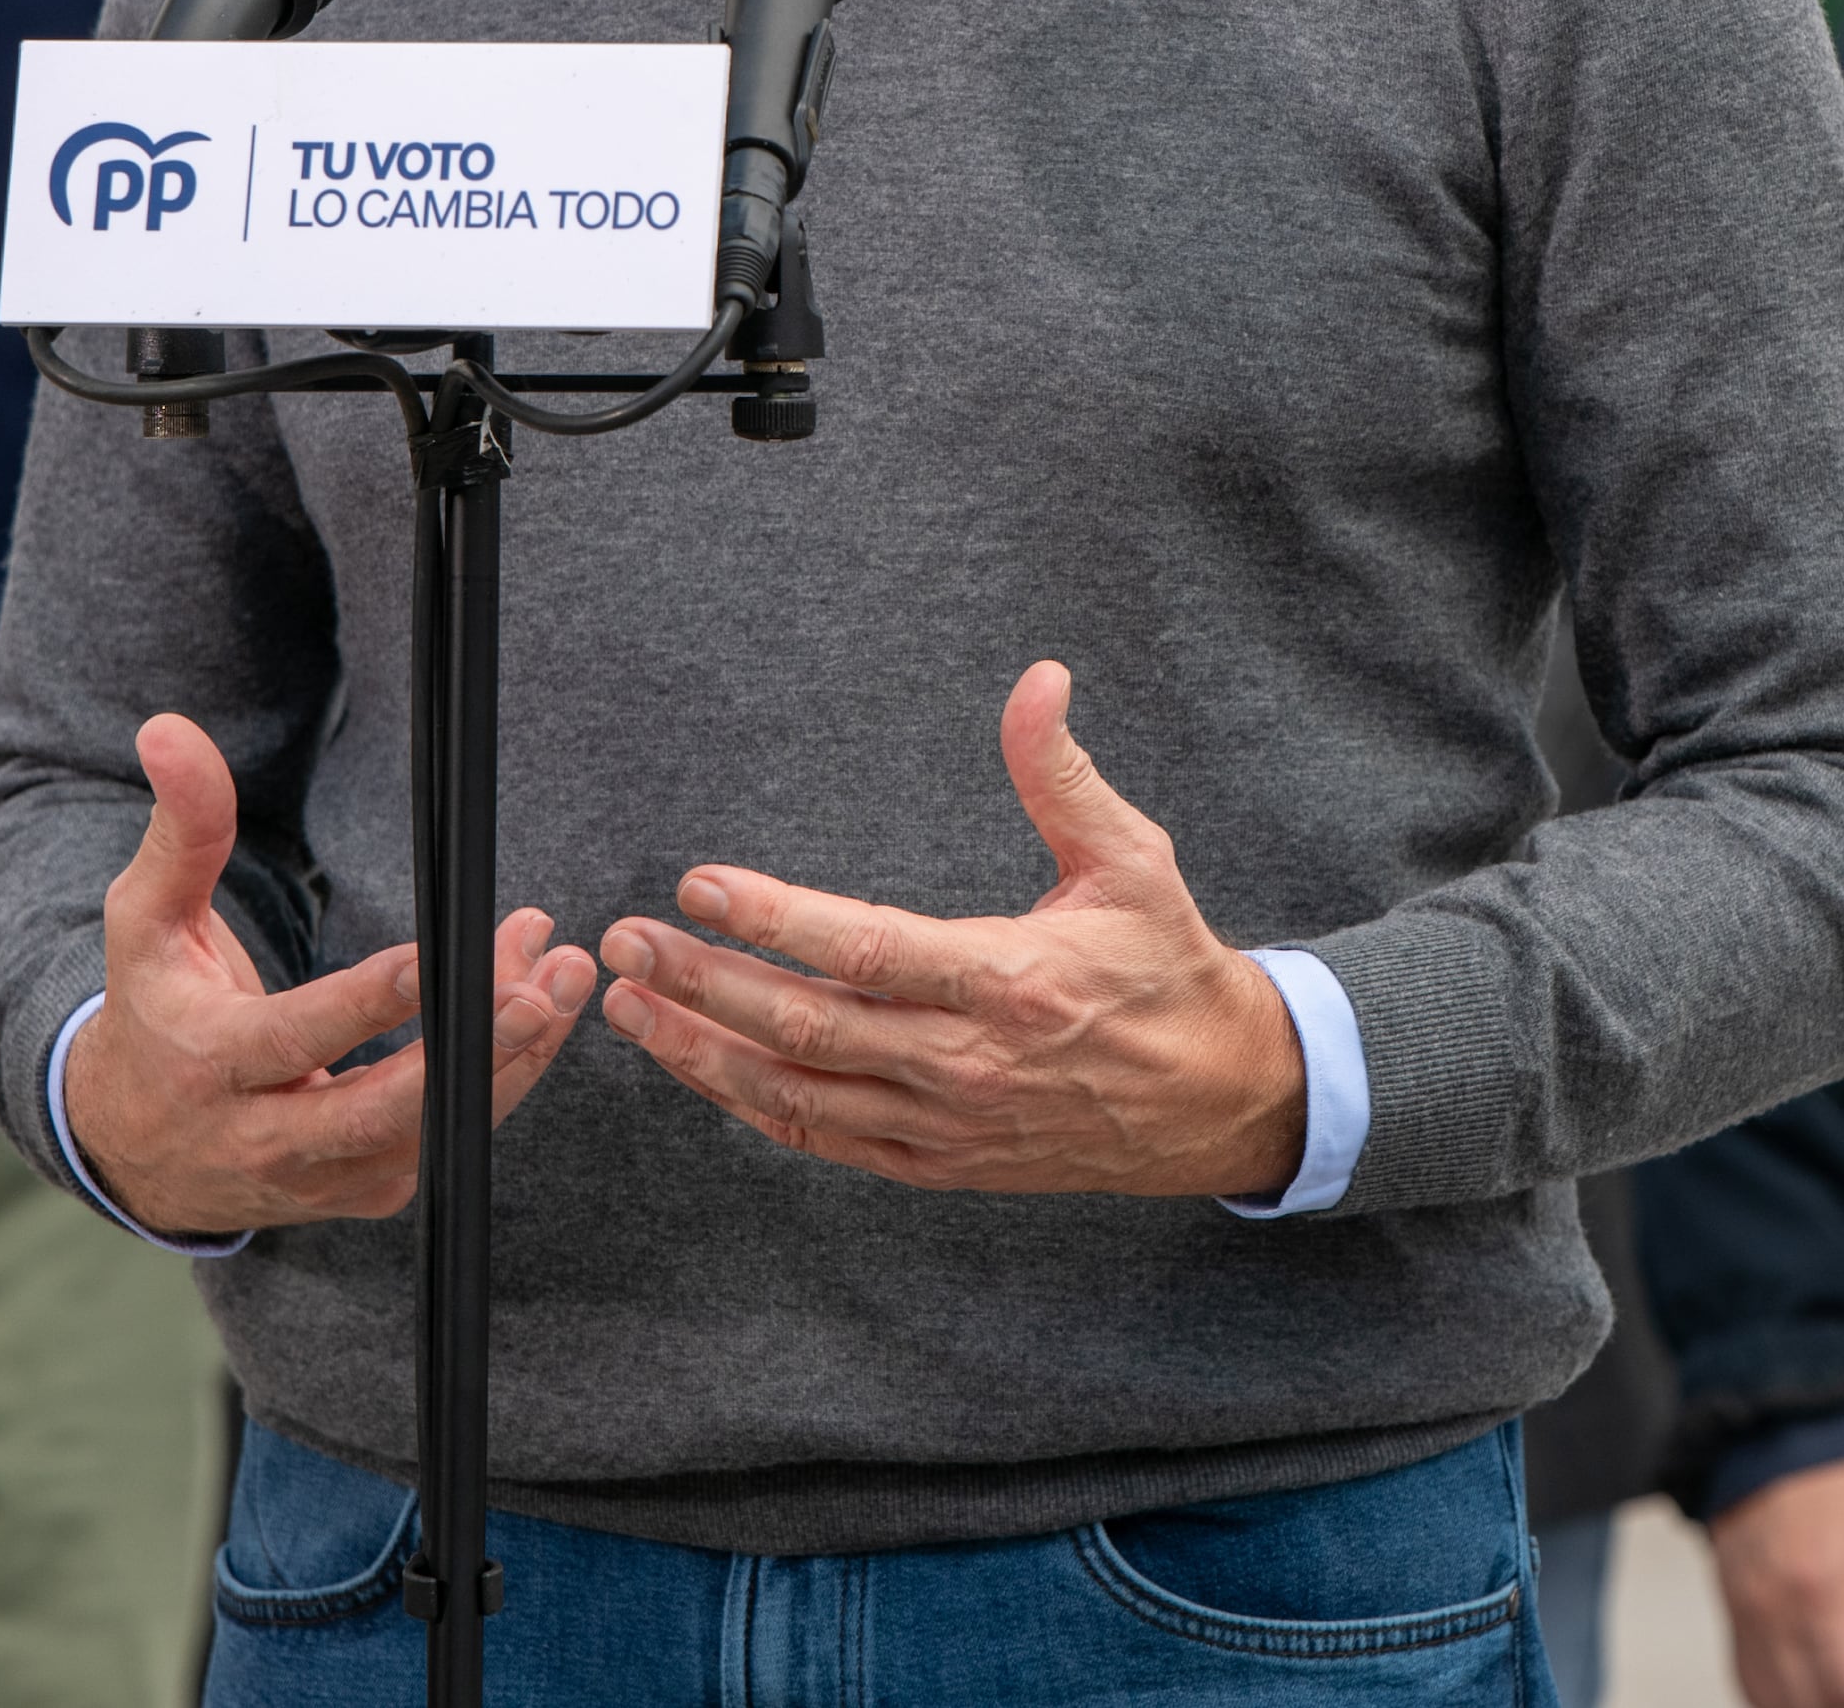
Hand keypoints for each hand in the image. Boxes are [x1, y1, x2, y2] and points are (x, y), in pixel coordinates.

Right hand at [59, 711, 596, 1236]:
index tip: (438, 956)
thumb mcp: (147, 920)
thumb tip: (171, 733)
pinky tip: (537, 1016)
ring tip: (562, 979)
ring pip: (429, 1133)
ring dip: (508, 1060)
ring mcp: (321, 1177)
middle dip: (473, 1052)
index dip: (371, 1002)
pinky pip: (442, 1144)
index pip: (299, 1037)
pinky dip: (497, 1083)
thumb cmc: (153, 1010)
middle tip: (541, 987)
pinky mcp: (362, 1193)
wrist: (134, 1145)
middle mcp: (265, 1137)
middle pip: (382, 1111)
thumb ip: (181, 831)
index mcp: (209, 1065)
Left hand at [592, 660, 1305, 1198]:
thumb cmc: (1168, 968)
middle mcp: (968, 1062)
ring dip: (704, 1053)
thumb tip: (1037, 681)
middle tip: (627, 941)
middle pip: (807, 1028)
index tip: (700, 884)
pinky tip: (702, 1067)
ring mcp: (947, 1123)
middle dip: (703, 984)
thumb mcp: (1133, 859)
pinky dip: (755, 1106)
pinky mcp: (938, 1162)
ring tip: (631, 1006)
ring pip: (799, 1095)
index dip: (777, 920)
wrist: (1215, 1100)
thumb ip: (1063, 775)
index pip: (869, 949)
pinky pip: (825, 1140)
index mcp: (1011, 980)